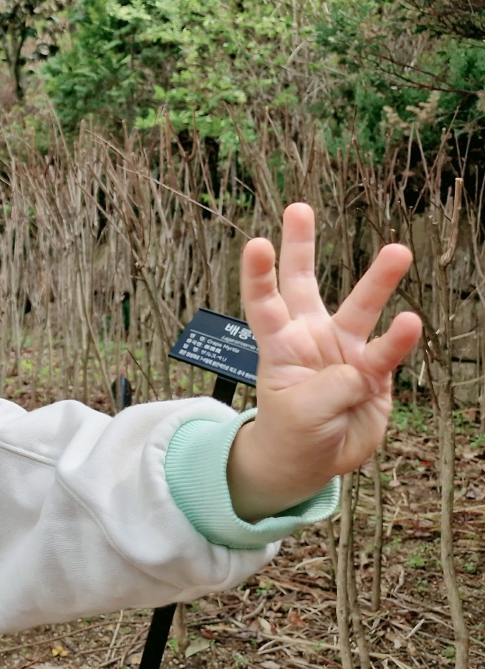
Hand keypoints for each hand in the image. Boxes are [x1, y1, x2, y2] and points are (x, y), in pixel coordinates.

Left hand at [228, 203, 421, 520]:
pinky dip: (399, 339)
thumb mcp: (296, 415)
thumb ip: (324, 391)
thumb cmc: (290, 431)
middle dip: (301, 246)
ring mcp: (342, 350)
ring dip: (378, 280)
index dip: (259, 275)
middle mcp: (309, 337)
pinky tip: (412, 322)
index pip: (263, 303)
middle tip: (299, 208)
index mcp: (278, 344)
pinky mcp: (372, 371)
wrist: (313, 460)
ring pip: (360, 308)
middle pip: (303, 283)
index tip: (256, 243)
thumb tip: (357, 371)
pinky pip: (387, 351)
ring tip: (398, 250)